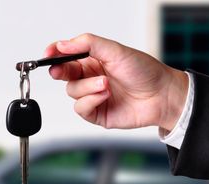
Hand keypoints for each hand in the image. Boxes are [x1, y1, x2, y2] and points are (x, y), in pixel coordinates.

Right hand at [45, 33, 188, 132]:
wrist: (161, 95)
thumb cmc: (144, 71)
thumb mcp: (115, 50)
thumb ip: (87, 44)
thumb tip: (62, 45)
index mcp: (93, 60)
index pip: (66, 56)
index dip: (55, 54)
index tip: (48, 54)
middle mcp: (90, 78)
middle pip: (64, 74)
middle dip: (61, 71)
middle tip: (60, 69)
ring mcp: (93, 96)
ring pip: (72, 92)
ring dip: (88, 87)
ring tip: (106, 84)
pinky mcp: (97, 114)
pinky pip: (81, 108)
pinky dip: (91, 100)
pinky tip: (105, 95)